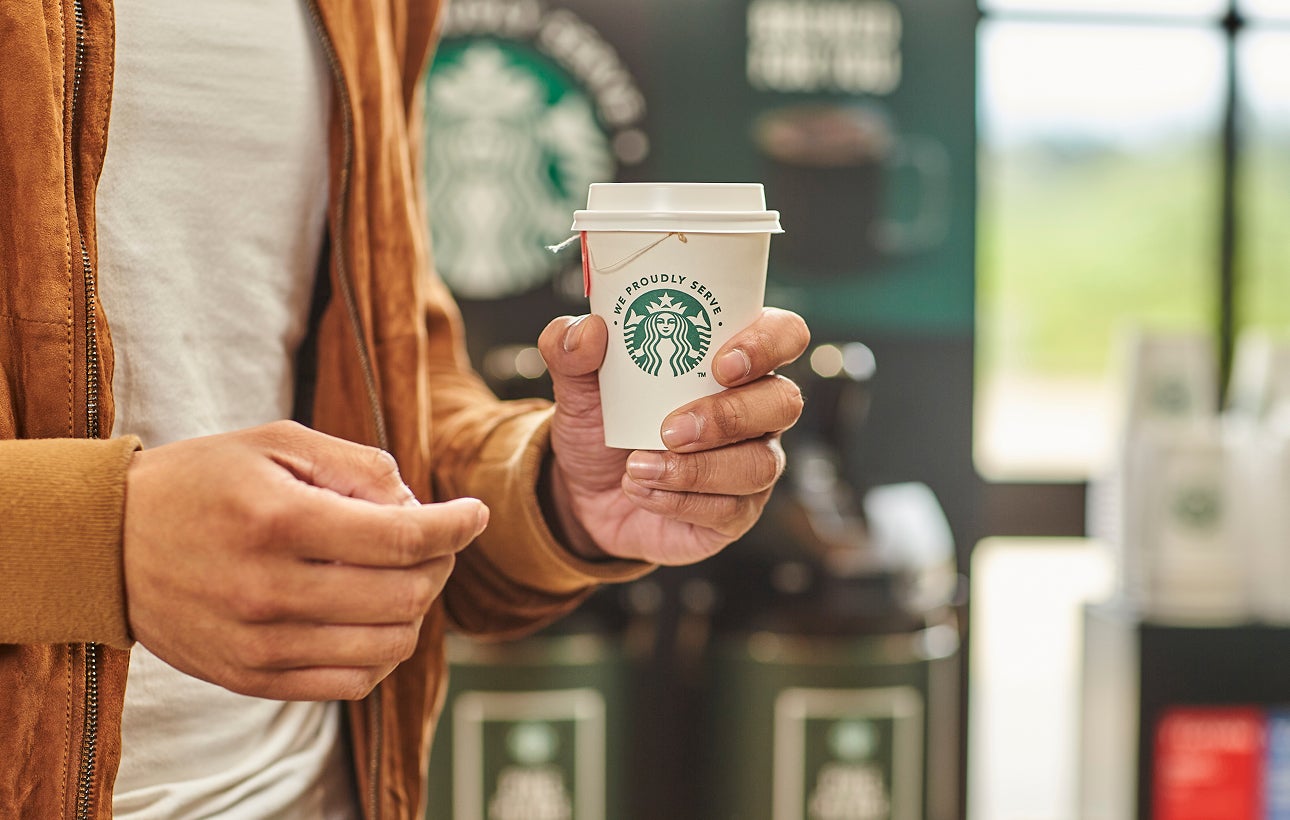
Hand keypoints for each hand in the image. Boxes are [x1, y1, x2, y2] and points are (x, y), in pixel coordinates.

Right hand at [122, 420, 487, 700]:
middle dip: (439, 563)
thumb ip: (357, 465)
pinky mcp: (252, 678)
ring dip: (416, 609)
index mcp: (280, 521)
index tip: (475, 513)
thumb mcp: (276, 441)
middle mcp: (271, 590)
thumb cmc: (201, 481)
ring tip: (403, 576)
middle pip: (404, 594)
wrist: (106, 544)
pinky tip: (375, 618)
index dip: (455, 526)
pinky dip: (383, 653)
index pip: (402, 539)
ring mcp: (260, 644)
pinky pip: (351, 684)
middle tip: (434, 539)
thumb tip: (417, 503)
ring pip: (388, 646)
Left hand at [539, 308, 807, 565]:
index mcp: (734, 359)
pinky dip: (679, 501)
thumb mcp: (576, 386)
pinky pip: (730, 509)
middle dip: (729, 416)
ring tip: (638, 466)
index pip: (785, 334)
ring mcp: (753, 462)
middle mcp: (757, 409)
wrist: (584, 494)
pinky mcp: (736, 512)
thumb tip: (588, 329)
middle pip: (784, 403)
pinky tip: (641, 489)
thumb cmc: (602, 425)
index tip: (721, 364)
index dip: (767, 344)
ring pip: (760, 464)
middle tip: (670, 428)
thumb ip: (572, 350)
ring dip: (697, 469)